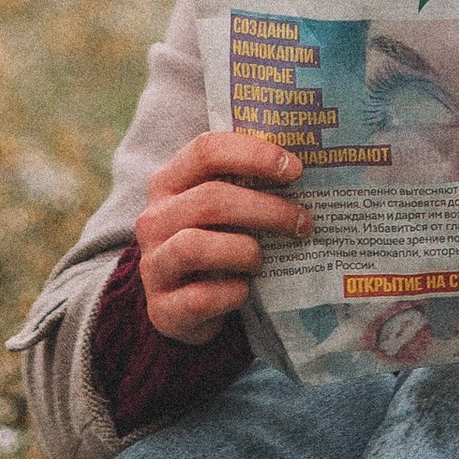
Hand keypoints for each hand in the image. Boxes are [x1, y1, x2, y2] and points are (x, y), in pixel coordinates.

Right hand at [136, 129, 311, 344]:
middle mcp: (154, 219)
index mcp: (169, 183)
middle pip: (210, 199)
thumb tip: (304, 173)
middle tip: (303, 222)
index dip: (254, 155)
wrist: (183, 308)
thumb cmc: (214, 245)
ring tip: (264, 260)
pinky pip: (200, 297)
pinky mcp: (162, 308)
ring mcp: (153, 265)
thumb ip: (246, 187)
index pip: (206, 150)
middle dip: (266, 209)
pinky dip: (232, 293)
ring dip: (244, 251)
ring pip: (195, 246)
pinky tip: (245, 291)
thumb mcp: (220, 211)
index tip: (295, 169)